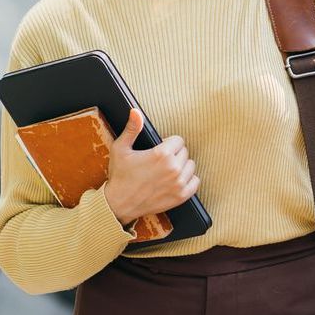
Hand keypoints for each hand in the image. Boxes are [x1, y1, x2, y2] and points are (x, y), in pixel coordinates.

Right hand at [102, 106, 199, 223]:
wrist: (119, 203)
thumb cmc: (120, 175)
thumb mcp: (121, 148)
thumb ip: (132, 128)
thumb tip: (135, 111)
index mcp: (162, 154)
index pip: (178, 140)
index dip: (168, 143)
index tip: (158, 150)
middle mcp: (173, 168)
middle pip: (185, 152)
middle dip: (174, 154)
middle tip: (160, 161)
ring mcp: (178, 183)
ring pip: (190, 166)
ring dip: (181, 166)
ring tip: (167, 170)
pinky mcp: (181, 196)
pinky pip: (195, 182)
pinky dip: (188, 180)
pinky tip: (176, 180)